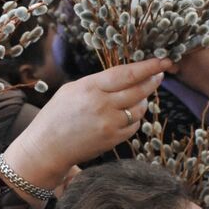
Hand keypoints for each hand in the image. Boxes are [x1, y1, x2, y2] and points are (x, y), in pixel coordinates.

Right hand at [0, 58, 169, 197]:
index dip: (147, 66)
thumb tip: (124, 76)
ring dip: (142, 100)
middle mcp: (102, 104)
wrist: (47, 147)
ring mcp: (110, 124)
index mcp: (90, 87)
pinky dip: (134, 118)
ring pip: (140, 108)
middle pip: (139, 89)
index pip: (126, 74)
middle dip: (153, 80)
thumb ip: (98, 83)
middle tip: (160, 74)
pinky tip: (124, 115)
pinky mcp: (113, 140)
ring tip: (135, 97)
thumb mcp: (72, 89)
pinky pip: (134, 125)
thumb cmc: (56, 115)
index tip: (162, 60)